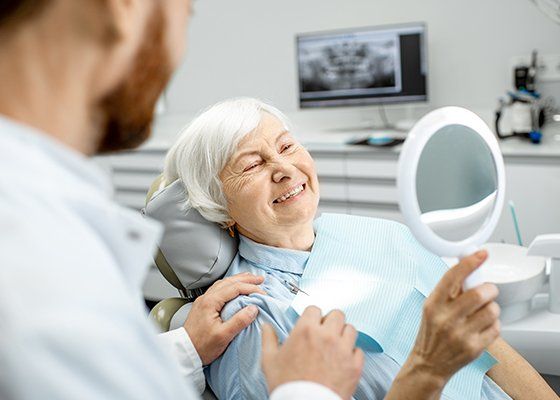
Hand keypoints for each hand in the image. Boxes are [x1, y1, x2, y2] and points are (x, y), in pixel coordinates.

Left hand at [184, 272, 265, 364]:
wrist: (184, 353)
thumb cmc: (202, 346)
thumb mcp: (223, 336)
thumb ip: (239, 321)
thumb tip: (253, 308)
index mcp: (211, 302)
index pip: (235, 288)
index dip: (250, 288)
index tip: (263, 292)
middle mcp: (206, 298)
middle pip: (228, 282)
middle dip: (246, 279)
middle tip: (260, 279)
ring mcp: (203, 301)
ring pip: (223, 284)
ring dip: (238, 280)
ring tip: (250, 279)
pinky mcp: (203, 306)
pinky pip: (219, 289)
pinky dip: (230, 285)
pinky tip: (234, 288)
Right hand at [261, 306, 363, 399]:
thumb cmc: (286, 385)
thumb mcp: (269, 360)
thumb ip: (268, 339)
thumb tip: (266, 326)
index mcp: (306, 330)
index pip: (315, 309)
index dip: (312, 317)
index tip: (311, 325)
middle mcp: (327, 336)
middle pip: (337, 315)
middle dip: (331, 322)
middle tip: (325, 333)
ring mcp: (343, 350)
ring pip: (351, 329)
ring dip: (343, 335)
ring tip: (336, 345)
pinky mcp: (354, 365)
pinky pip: (358, 350)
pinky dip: (352, 354)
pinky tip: (343, 361)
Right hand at [410, 250, 500, 383]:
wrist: (428, 363)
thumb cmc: (431, 332)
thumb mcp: (431, 307)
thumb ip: (448, 289)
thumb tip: (467, 265)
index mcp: (433, 304)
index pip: (453, 277)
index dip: (469, 262)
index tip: (481, 254)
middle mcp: (446, 318)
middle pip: (479, 293)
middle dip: (489, 289)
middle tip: (487, 290)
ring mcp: (460, 334)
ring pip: (491, 310)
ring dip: (492, 307)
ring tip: (483, 311)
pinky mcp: (474, 348)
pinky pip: (496, 327)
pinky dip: (493, 324)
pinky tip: (482, 326)